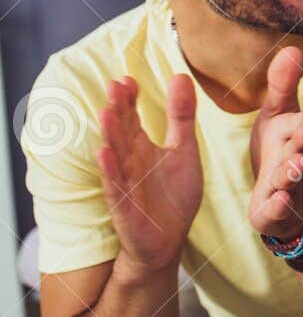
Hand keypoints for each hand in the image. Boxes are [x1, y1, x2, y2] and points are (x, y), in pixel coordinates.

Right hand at [96, 74, 202, 272]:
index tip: (128, 78)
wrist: (169, 240)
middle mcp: (129, 161)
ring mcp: (125, 183)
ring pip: (115, 155)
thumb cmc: (173, 195)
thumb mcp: (184, 150)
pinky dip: (110, 170)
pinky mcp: (124, 205)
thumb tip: (181, 75)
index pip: (131, 117)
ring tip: (106, 112)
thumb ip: (182, 116)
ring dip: (109, 135)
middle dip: (118, 109)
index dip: (129, 98)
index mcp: (141, 147)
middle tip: (115, 85)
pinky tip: (104, 152)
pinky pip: (115, 185)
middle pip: (121, 131)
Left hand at [247, 47, 302, 241]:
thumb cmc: (280, 148)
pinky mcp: (275, 209)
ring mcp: (288, 186)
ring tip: (296, 164)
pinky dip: (280, 206)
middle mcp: (298, 159)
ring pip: (293, 178)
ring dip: (295, 171)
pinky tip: (279, 200)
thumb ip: (282, 85)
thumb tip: (292, 47)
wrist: (282, 197)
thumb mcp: (278, 115)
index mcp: (298, 135)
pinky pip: (278, 209)